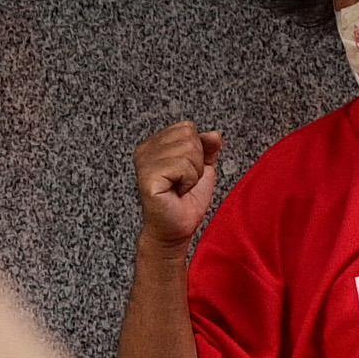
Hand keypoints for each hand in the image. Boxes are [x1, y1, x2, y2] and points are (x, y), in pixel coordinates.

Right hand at [134, 119, 227, 250]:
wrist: (176, 229)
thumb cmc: (185, 202)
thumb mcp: (202, 168)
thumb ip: (207, 148)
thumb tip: (214, 134)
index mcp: (154, 144)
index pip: (187, 128)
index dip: (196, 151)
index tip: (185, 172)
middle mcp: (144, 150)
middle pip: (188, 136)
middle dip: (195, 162)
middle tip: (183, 182)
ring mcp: (144, 163)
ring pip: (188, 150)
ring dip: (193, 174)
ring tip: (180, 187)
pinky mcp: (148, 177)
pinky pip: (183, 166)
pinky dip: (188, 182)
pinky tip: (176, 192)